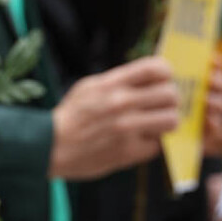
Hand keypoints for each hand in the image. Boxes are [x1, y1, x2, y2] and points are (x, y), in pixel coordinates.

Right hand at [49, 57, 178, 179]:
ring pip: (171, 120)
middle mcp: (121, 103)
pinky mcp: (129, 152)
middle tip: (161, 105)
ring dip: (165, 122)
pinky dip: (150, 144)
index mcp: (111, 84)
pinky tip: (137, 141)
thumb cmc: (71, 115)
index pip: (155, 68)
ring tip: (154, 123)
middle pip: (170, 94)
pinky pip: (157, 145)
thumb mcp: (89, 86)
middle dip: (169, 100)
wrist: (50, 145)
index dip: (166, 73)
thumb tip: (149, 78)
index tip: (163, 80)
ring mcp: (127, 129)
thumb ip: (119, 80)